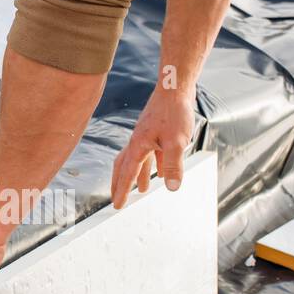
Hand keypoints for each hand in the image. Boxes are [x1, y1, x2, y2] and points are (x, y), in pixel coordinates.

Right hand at [110, 84, 194, 208]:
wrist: (175, 88)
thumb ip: (173, 165)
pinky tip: (162, 171)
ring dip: (138, 175)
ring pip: (138, 160)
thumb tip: (172, 187)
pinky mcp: (156, 131)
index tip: (117, 205)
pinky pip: (151, 152)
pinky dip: (153, 164)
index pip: (127, 173)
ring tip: (142, 189)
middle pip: (124, 167)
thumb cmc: (174, 112)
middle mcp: (139, 141)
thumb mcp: (176, 143)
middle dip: (120, 184)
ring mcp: (146, 135)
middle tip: (118, 199)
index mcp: (138, 145)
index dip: (122, 190)